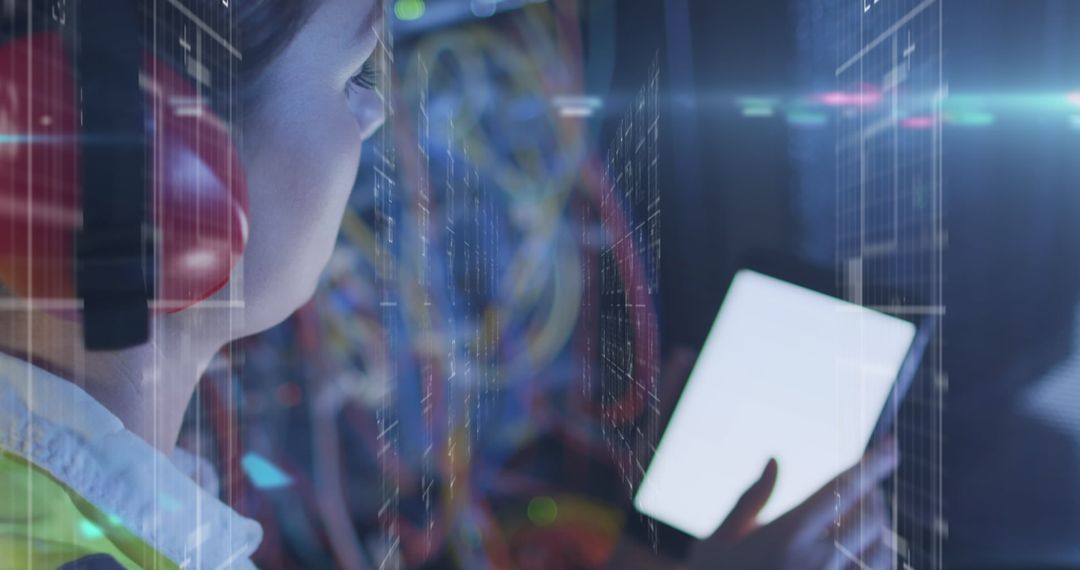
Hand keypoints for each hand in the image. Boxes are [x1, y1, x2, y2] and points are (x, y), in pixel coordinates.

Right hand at [687, 438, 898, 569]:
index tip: (891, 445)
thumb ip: (753, 498)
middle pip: (869, 514)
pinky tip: (863, 553)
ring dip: (878, 531)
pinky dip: (878, 560)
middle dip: (872, 494)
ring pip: (881, 548)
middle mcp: (814, 560)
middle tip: (864, 489)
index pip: (842, 486)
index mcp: (786, 533)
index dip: (872, 463)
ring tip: (863, 524)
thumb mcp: (724, 536)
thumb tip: (773, 461)